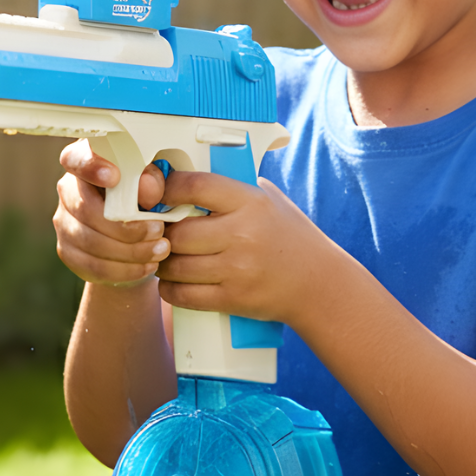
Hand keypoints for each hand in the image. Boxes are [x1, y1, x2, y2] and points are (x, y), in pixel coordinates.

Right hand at [54, 140, 171, 286]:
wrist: (138, 234)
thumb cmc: (147, 196)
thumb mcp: (158, 182)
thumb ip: (154, 180)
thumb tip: (148, 187)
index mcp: (86, 162)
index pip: (75, 158)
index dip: (90, 167)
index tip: (114, 177)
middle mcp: (68, 190)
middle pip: (86, 210)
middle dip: (126, 226)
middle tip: (159, 231)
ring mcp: (64, 222)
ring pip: (91, 242)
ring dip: (131, 251)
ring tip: (160, 250)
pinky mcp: (68, 252)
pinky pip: (93, 266)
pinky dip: (125, 270)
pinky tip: (147, 266)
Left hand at [156, 169, 330, 324]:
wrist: (318, 283)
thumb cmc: (288, 236)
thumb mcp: (268, 199)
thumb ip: (229, 188)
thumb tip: (180, 177)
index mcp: (250, 202)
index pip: (194, 186)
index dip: (166, 189)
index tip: (157, 194)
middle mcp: (243, 234)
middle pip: (178, 233)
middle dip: (162, 235)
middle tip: (159, 235)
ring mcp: (237, 269)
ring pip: (175, 266)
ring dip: (162, 264)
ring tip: (165, 258)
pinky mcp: (233, 299)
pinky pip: (183, 295)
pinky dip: (169, 289)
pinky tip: (172, 283)